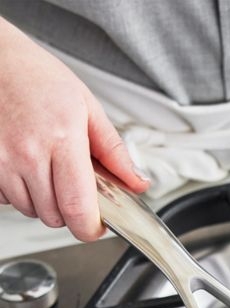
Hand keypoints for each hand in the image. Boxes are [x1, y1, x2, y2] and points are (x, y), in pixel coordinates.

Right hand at [0, 18, 148, 240]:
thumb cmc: (37, 77)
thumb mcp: (87, 108)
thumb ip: (114, 151)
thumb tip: (137, 182)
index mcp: (62, 140)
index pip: (78, 207)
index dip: (91, 228)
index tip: (98, 226)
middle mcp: (28, 153)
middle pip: (55, 216)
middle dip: (71, 213)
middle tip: (75, 190)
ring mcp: (2, 159)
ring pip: (31, 210)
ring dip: (45, 203)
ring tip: (49, 173)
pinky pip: (6, 198)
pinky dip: (20, 192)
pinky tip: (26, 169)